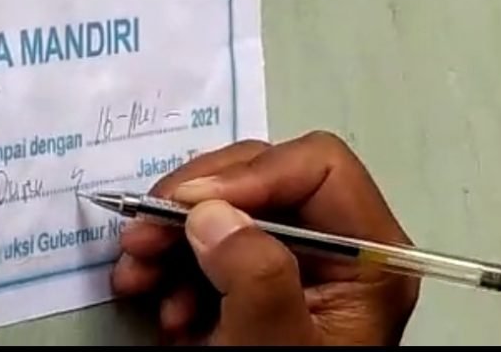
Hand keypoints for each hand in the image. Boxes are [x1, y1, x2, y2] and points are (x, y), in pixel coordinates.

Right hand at [112, 132, 419, 345]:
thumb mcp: (273, 349)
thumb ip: (253, 279)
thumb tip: (209, 212)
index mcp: (367, 257)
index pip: (319, 167)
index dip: (251, 173)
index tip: (188, 205)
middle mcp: (335, 248)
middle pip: (262, 179)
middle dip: (191, 205)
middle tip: (139, 234)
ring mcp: (291, 260)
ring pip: (225, 208)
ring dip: (169, 237)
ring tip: (133, 274)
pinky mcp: (253, 277)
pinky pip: (207, 244)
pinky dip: (170, 264)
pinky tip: (154, 299)